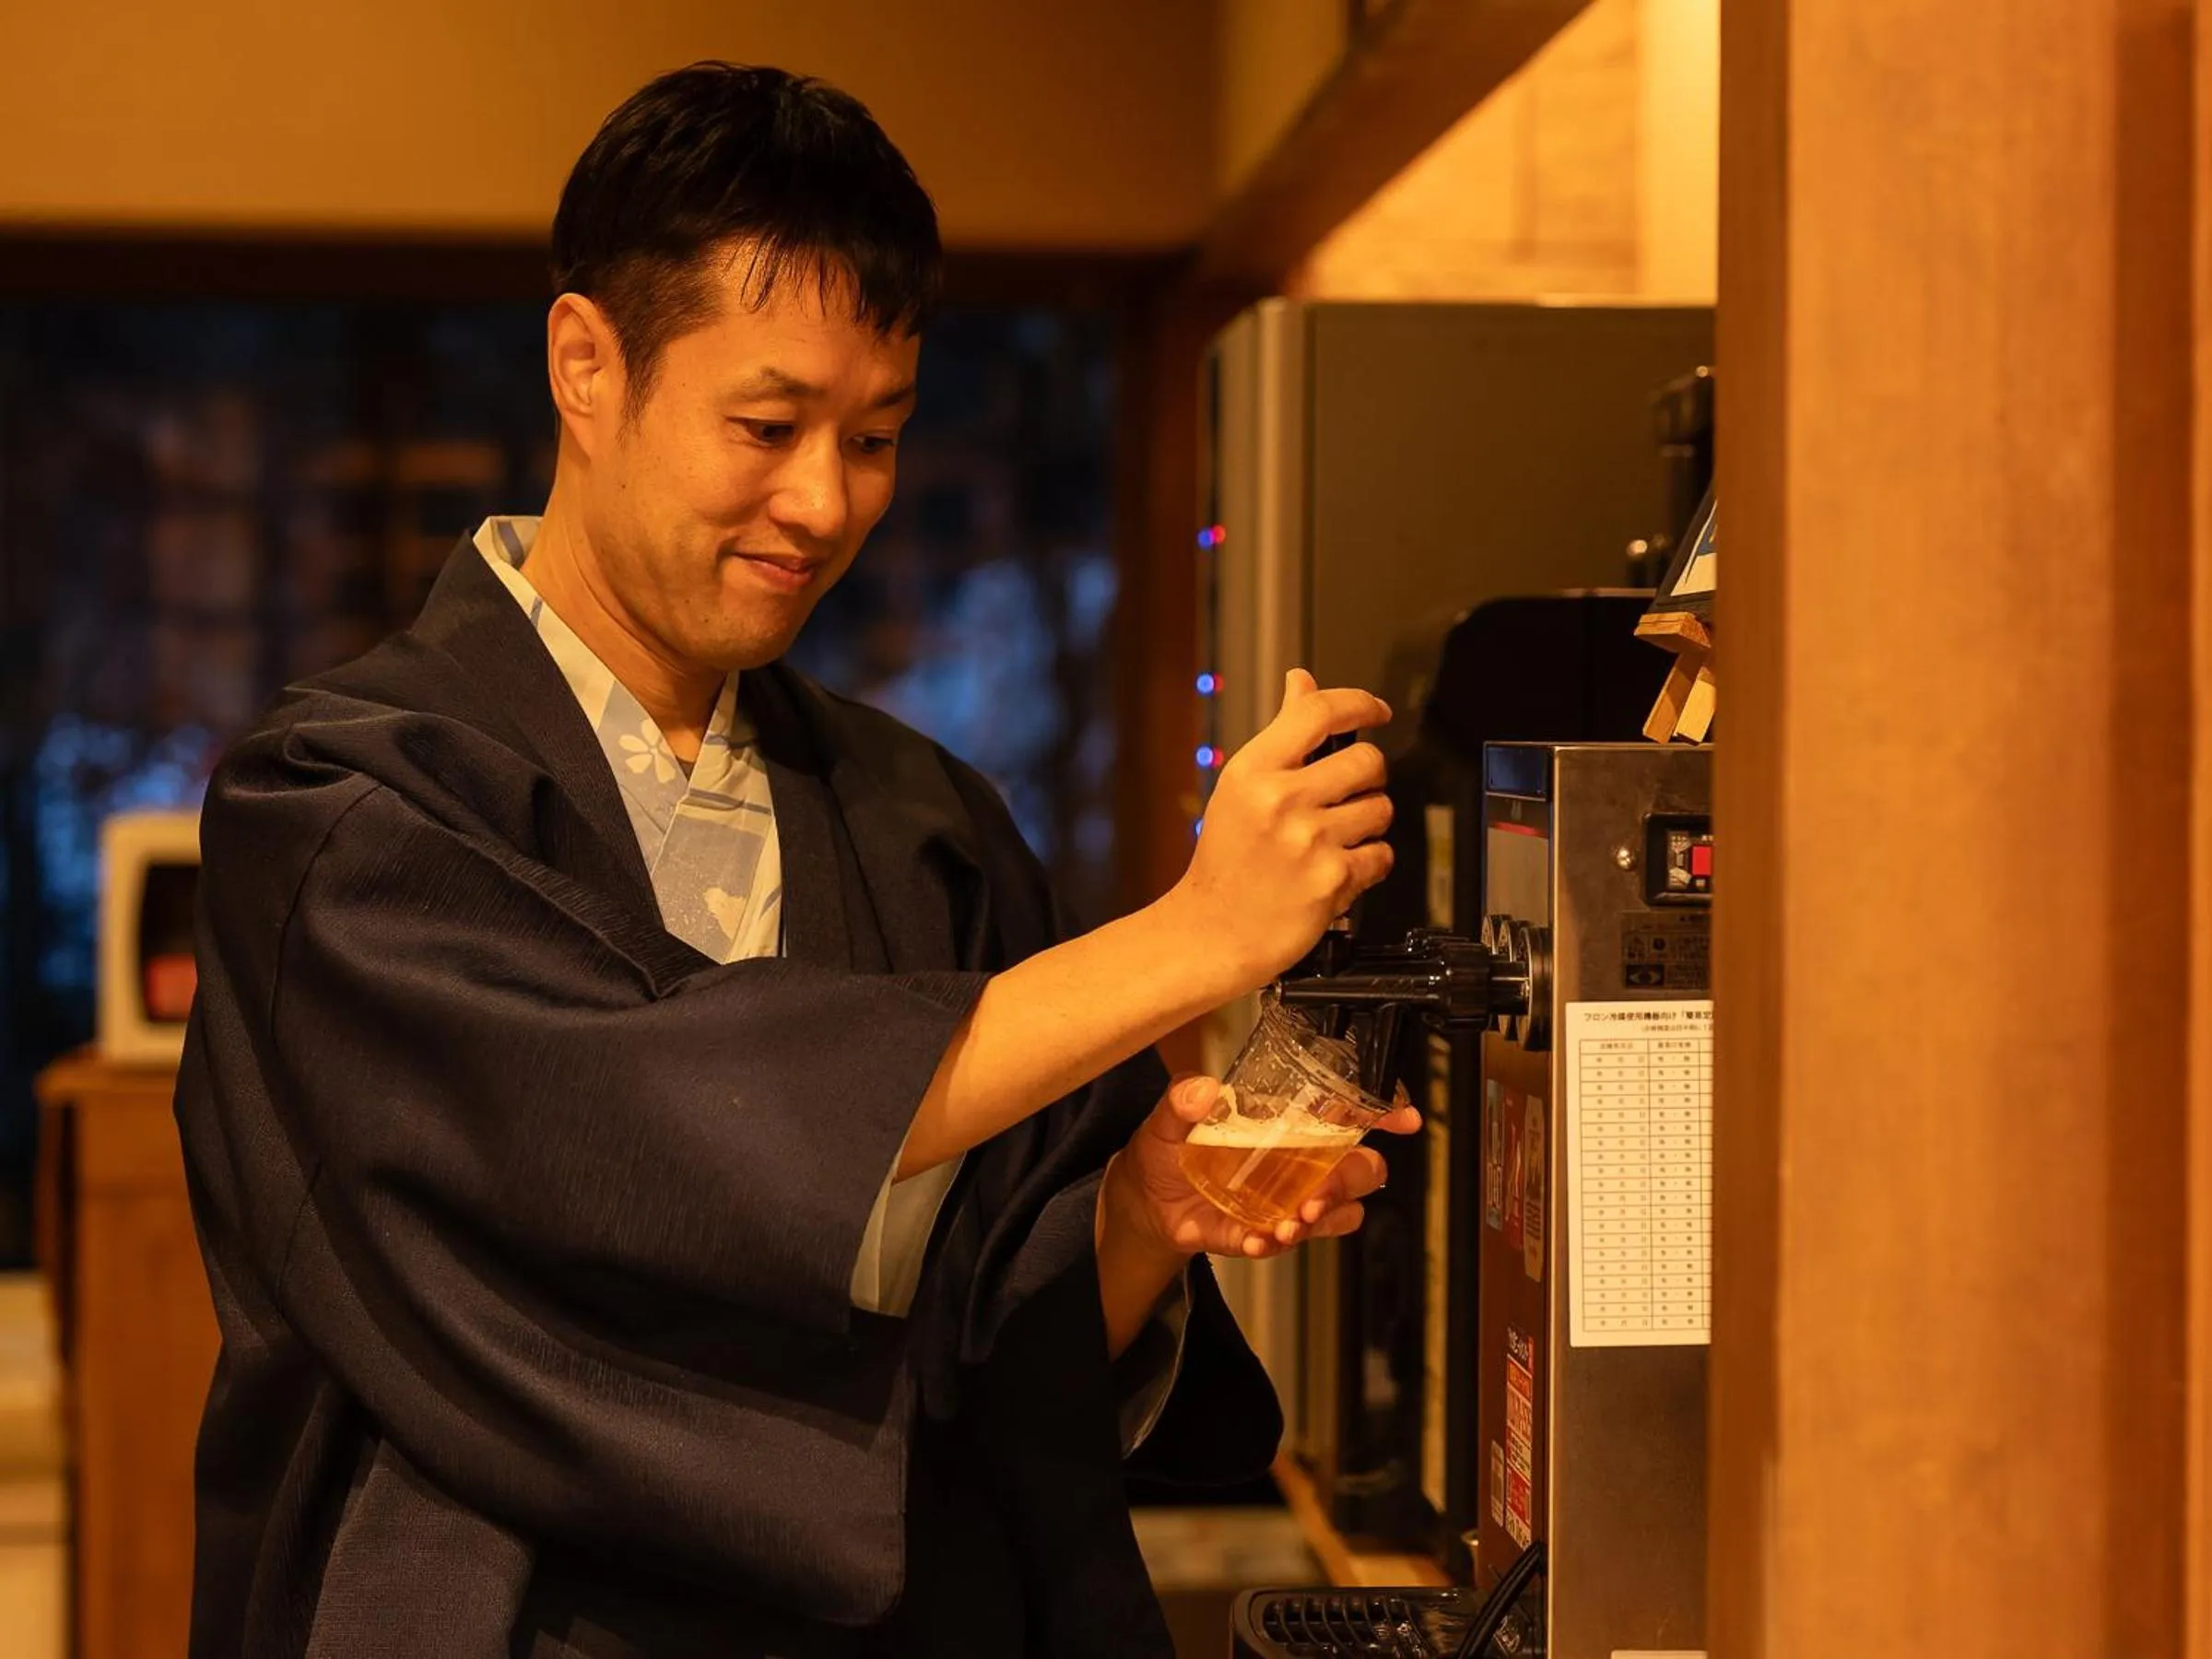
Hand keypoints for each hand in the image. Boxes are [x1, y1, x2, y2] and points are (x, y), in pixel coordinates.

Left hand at [1101, 1075, 1421, 1260]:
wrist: (1144, 1200)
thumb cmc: (1167, 1147)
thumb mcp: (1166, 1118)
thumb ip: (1181, 1101)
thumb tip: (1202, 1090)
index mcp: (1288, 1119)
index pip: (1349, 1110)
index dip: (1384, 1110)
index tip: (1403, 1119)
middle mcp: (1302, 1158)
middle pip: (1362, 1167)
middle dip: (1349, 1181)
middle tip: (1314, 1196)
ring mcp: (1290, 1198)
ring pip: (1344, 1211)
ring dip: (1324, 1220)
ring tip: (1286, 1226)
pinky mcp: (1269, 1230)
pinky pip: (1294, 1241)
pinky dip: (1276, 1244)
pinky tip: (1253, 1240)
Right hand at [1167, 669, 1393, 989]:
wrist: (1213, 932)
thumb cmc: (1227, 862)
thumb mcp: (1240, 787)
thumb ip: (1281, 733)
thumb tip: (1301, 681)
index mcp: (1253, 771)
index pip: (1318, 712)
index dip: (1359, 704)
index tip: (1375, 711)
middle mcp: (1280, 801)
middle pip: (1367, 761)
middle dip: (1368, 777)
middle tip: (1348, 794)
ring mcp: (1308, 841)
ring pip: (1381, 809)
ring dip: (1368, 823)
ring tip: (1335, 838)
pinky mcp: (1332, 880)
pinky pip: (1382, 855)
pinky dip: (1369, 864)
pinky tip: (1338, 869)